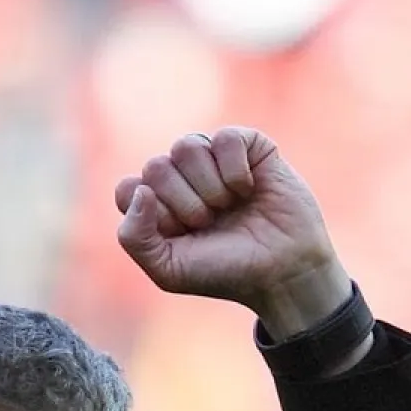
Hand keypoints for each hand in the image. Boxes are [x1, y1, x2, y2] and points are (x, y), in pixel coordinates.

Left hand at [114, 128, 352, 338]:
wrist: (281, 272)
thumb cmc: (224, 272)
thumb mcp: (168, 270)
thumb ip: (135, 238)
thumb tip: (140, 190)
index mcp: (155, 204)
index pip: (129, 189)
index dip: (155, 215)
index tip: (181, 236)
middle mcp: (180, 176)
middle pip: (155, 167)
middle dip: (185, 204)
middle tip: (210, 224)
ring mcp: (212, 158)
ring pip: (186, 146)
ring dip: (209, 186)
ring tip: (229, 207)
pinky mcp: (248, 145)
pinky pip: (225, 138)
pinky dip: (235, 170)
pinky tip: (248, 189)